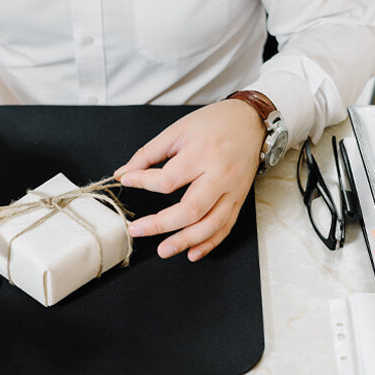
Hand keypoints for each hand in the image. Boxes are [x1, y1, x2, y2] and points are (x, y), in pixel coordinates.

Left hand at [114, 100, 264, 260]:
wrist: (250, 122)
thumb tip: (124, 173)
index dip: (143, 183)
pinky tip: (193, 253)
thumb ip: (149, 153)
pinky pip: (226, 227)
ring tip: (163, 250)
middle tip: (137, 230)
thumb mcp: (178, 130)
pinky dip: (209, 243)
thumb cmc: (213, 123)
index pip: (168, 180)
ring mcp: (233, 191)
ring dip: (185, 241)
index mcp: (202, 154)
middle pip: (191, 209)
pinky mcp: (240, 200)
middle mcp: (220, 176)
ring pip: (210, 224)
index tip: (127, 181)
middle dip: (161, 225)